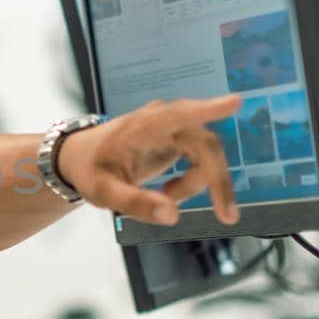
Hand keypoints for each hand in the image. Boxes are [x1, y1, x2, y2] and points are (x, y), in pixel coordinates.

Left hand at [57, 95, 241, 225]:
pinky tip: (171, 192)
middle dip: (217, 180)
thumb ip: (136, 203)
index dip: (208, 109)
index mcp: (142, 127)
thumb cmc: (91, 170)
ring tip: (167, 200)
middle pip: (205, 144)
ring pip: (207, 154)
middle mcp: (162, 121)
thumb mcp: (104, 193)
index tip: (236, 102)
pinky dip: (194, 181)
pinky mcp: (178, 138)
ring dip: (198, 184)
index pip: (178, 114)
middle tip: (226, 216)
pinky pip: (201, 159)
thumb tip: (172, 216)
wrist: (82, 158)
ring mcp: (173, 127)